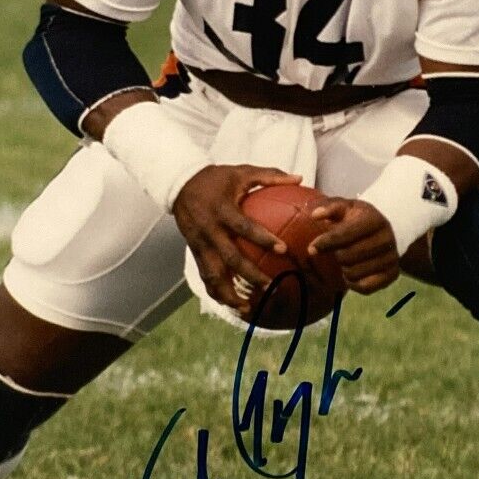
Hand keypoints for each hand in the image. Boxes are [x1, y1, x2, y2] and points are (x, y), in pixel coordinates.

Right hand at [172, 165, 300, 312]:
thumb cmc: (215, 178)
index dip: (263, 239)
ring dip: (229, 293)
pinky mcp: (195, 251)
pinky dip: (216, 292)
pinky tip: (231, 304)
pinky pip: (205, 276)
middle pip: (230, 258)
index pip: (244, 227)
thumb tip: (300, 178)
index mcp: (222, 211)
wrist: (179, 184)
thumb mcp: (241, 171)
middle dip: (250, 275)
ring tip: (247, 307)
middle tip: (270, 286)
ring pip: (213, 274)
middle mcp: (210, 230)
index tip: (283, 249)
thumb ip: (269, 175)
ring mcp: (200, 244)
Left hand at [307, 199, 399, 294]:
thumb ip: (331, 208)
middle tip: (336, 252)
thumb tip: (315, 214)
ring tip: (345, 262)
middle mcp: (386, 240)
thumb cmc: (361, 219)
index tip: (311, 248)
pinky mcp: (392, 275)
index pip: (346, 234)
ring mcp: (391, 259)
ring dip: (344, 269)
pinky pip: (365, 287)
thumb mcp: (348, 208)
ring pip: (354, 273)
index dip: (326, 242)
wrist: (389, 231)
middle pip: (348, 256)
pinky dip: (353, 283)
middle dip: (336, 255)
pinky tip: (351, 274)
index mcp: (374, 221)